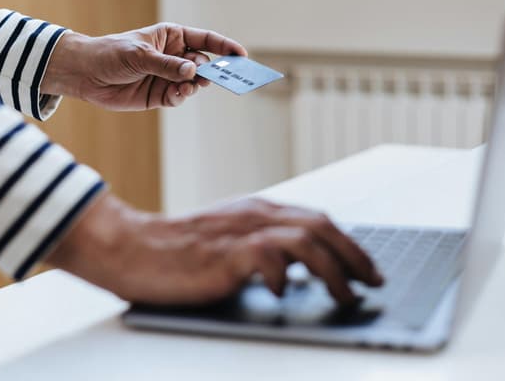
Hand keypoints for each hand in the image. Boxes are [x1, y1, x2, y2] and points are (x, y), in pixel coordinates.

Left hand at [43, 23, 246, 110]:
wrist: (86, 74)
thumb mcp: (139, 55)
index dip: (224, 47)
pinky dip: (180, 96)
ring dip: (194, 85)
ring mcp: (168, 76)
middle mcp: (174, 56)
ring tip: (188, 86)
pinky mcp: (159, 95)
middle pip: (204, 64)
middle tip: (214, 78)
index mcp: (172, 37)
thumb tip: (192, 71)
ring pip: (193, 83)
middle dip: (211, 71)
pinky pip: (178, 97)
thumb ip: (166, 64)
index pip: (205, 40)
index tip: (241, 55)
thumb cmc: (111, 54)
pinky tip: (176, 94)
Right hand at [47, 192, 383, 304]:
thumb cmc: (175, 249)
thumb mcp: (226, 240)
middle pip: (322, 226)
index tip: (367, 268)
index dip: (349, 244)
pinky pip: (268, 257)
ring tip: (345, 295)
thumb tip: (297, 270)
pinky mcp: (223, 254)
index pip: (317, 220)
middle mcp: (254, 215)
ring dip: (334, 270)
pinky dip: (285, 276)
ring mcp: (239, 232)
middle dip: (355, 255)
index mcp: (257, 210)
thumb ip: (260, 247)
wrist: (131, 246)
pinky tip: (285, 293)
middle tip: (373, 282)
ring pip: (306, 240)